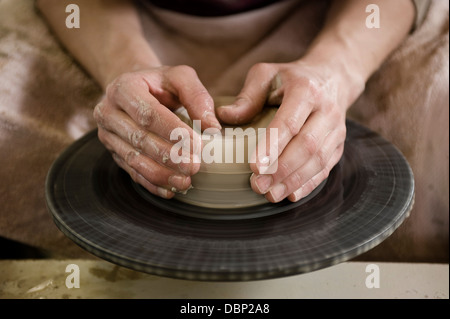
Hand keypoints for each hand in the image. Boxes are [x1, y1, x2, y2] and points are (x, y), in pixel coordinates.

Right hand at [94, 65, 220, 198]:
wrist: (135, 89)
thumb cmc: (161, 84)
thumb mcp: (180, 78)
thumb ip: (197, 97)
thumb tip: (212, 129)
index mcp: (123, 88)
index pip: (148, 114)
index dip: (173, 132)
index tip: (197, 144)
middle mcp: (109, 111)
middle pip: (139, 139)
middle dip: (169, 156)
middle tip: (194, 167)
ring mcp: (108, 134)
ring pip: (133, 158)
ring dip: (161, 174)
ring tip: (185, 182)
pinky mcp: (113, 152)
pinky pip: (131, 171)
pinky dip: (151, 183)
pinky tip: (169, 191)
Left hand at [216, 61, 362, 202]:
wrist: (332, 78)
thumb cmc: (291, 78)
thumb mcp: (266, 74)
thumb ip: (247, 96)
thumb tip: (223, 117)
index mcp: (306, 90)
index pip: (289, 122)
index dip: (272, 146)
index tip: (253, 167)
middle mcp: (326, 111)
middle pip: (307, 146)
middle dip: (281, 169)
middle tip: (257, 185)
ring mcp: (336, 129)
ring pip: (319, 160)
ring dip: (293, 181)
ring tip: (270, 195)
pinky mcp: (338, 145)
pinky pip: (326, 168)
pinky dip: (308, 184)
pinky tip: (291, 195)